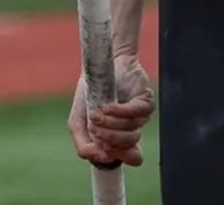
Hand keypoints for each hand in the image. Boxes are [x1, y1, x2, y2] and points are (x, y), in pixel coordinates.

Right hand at [67, 54, 154, 169]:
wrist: (97, 66)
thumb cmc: (89, 93)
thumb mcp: (78, 121)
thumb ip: (83, 143)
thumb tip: (94, 156)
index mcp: (120, 137)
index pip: (133, 158)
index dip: (119, 157)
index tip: (103, 149)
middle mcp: (133, 128)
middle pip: (129, 145)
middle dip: (109, 138)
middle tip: (94, 125)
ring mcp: (141, 115)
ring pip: (132, 131)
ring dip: (111, 125)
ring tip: (96, 113)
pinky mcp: (145, 100)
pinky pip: (136, 113)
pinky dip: (119, 112)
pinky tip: (107, 107)